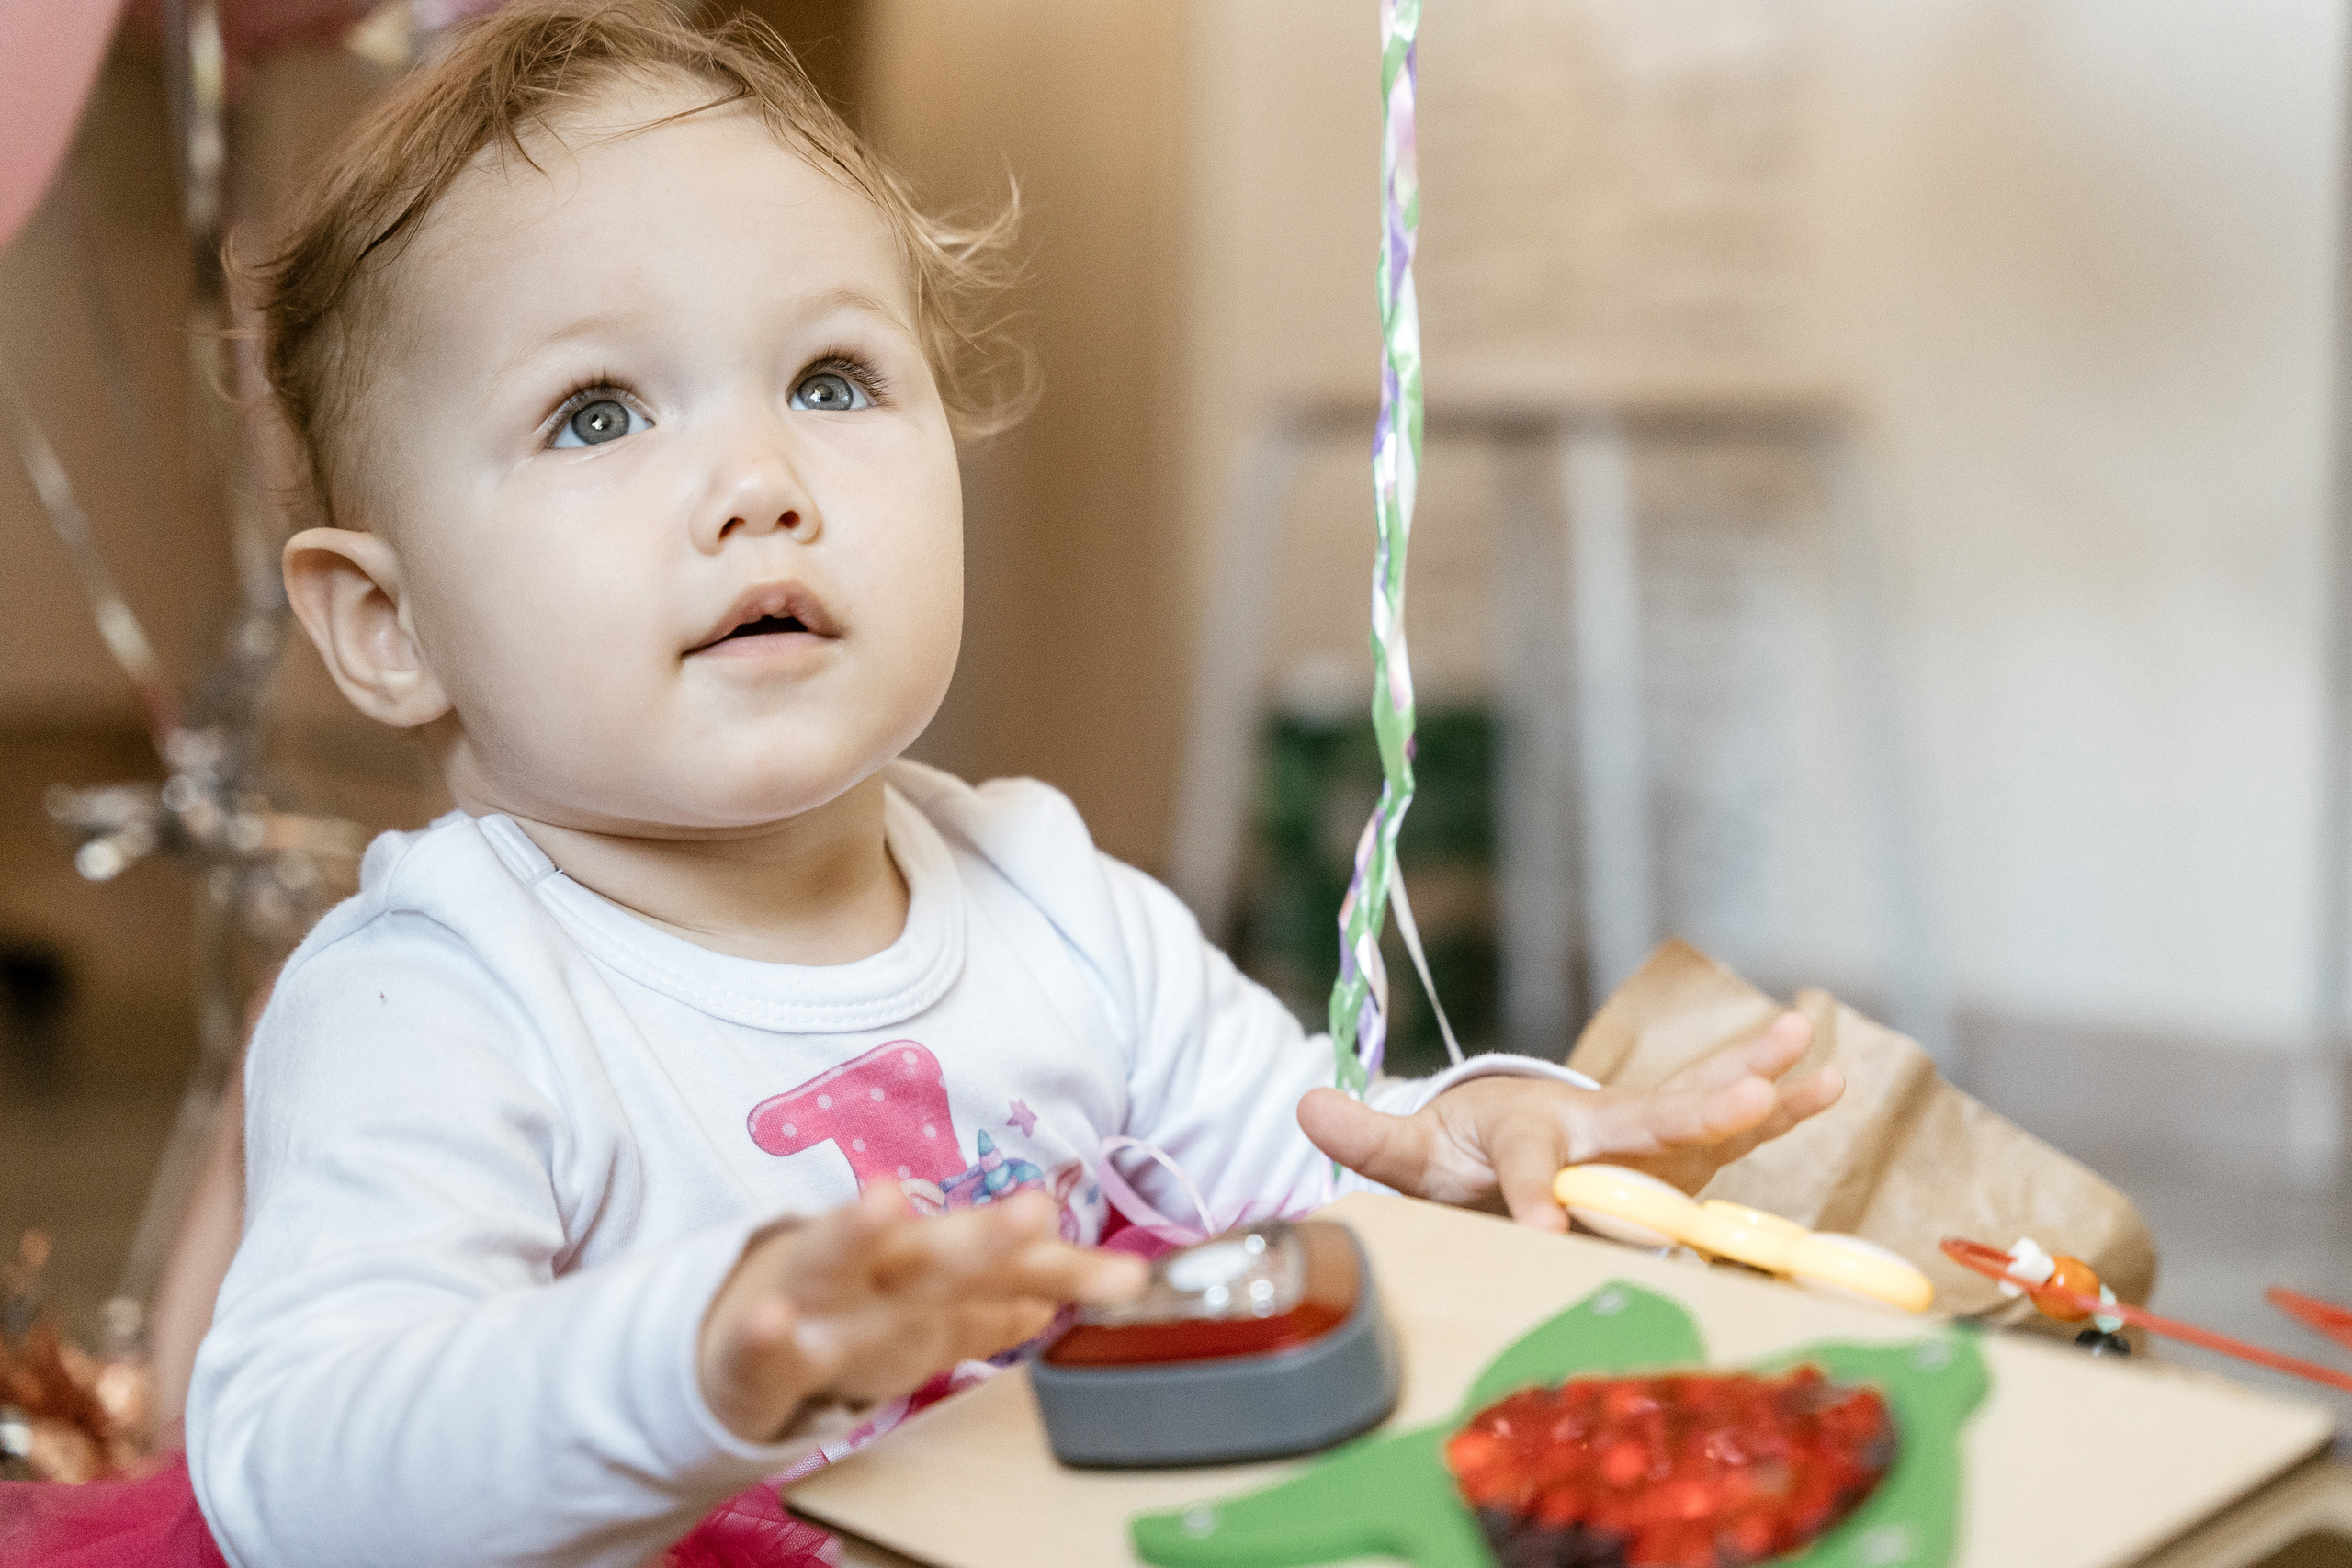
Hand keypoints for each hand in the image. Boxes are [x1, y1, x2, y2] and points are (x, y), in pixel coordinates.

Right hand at [697, 1181, 1146, 1442]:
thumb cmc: (847, 1316)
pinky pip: (757, 1351)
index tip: (1127, 1277)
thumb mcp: (931, 1311)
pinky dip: (762, 1335)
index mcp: (924, 1268)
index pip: (1009, 1267)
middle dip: (983, 1238)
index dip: (1068, 1270)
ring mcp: (809, 1307)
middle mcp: (874, 1277)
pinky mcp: (750, 1357)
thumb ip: (998, 1301)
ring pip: (836, 1265)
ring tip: (882, 1203)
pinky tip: (771, 1319)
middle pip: (934, 1255)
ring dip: (857, 1232)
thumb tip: (1064, 1296)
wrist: (729, 1348)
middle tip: (1033, 1210)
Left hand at [1295, 1012, 1840, 1230]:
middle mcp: (1594, 1125)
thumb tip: (1305, 1103)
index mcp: (1527, 1130)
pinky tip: (1828, 1083)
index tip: (1542, 1230)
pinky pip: (1731, 1131)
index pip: (1530, 1164)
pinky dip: (1779, 1109)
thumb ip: (1367, 1135)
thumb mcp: (1408, 1150)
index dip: (1536, 1196)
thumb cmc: (1459, 1148)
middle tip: (1740, 1097)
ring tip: (1804, 1042)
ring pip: (1698, 1102)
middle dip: (1693, 1109)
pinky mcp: (1674, 1152)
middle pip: (1644, 1115)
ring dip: (1753, 1077)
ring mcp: (1641, 1135)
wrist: (1497, 1130)